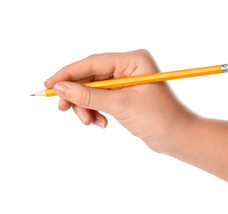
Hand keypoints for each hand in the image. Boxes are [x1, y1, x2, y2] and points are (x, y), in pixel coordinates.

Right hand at [44, 49, 196, 151]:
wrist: (178, 138)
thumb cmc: (159, 118)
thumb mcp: (120, 105)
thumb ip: (89, 96)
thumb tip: (60, 87)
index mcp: (134, 60)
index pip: (93, 63)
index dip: (68, 74)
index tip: (49, 85)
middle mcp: (130, 67)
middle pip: (91, 77)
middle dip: (77, 95)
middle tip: (64, 109)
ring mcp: (128, 82)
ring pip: (94, 90)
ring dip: (87, 107)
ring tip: (90, 122)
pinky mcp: (126, 96)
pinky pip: (102, 100)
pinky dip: (96, 111)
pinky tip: (101, 123)